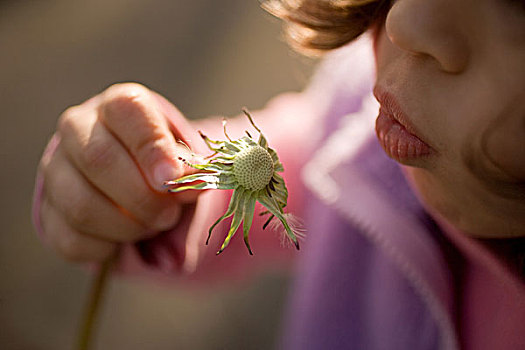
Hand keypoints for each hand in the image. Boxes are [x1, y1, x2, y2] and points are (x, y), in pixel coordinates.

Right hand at [36, 83, 193, 262]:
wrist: (132, 180)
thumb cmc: (162, 163)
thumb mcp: (183, 159)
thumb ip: (190, 170)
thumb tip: (198, 183)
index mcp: (118, 106)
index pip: (127, 110)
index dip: (151, 146)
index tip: (170, 178)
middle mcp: (77, 128)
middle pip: (98, 159)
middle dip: (142, 198)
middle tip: (168, 216)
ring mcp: (56, 169)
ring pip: (81, 205)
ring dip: (126, 227)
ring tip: (150, 227)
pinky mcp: (48, 210)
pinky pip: (71, 239)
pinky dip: (106, 248)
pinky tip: (124, 240)